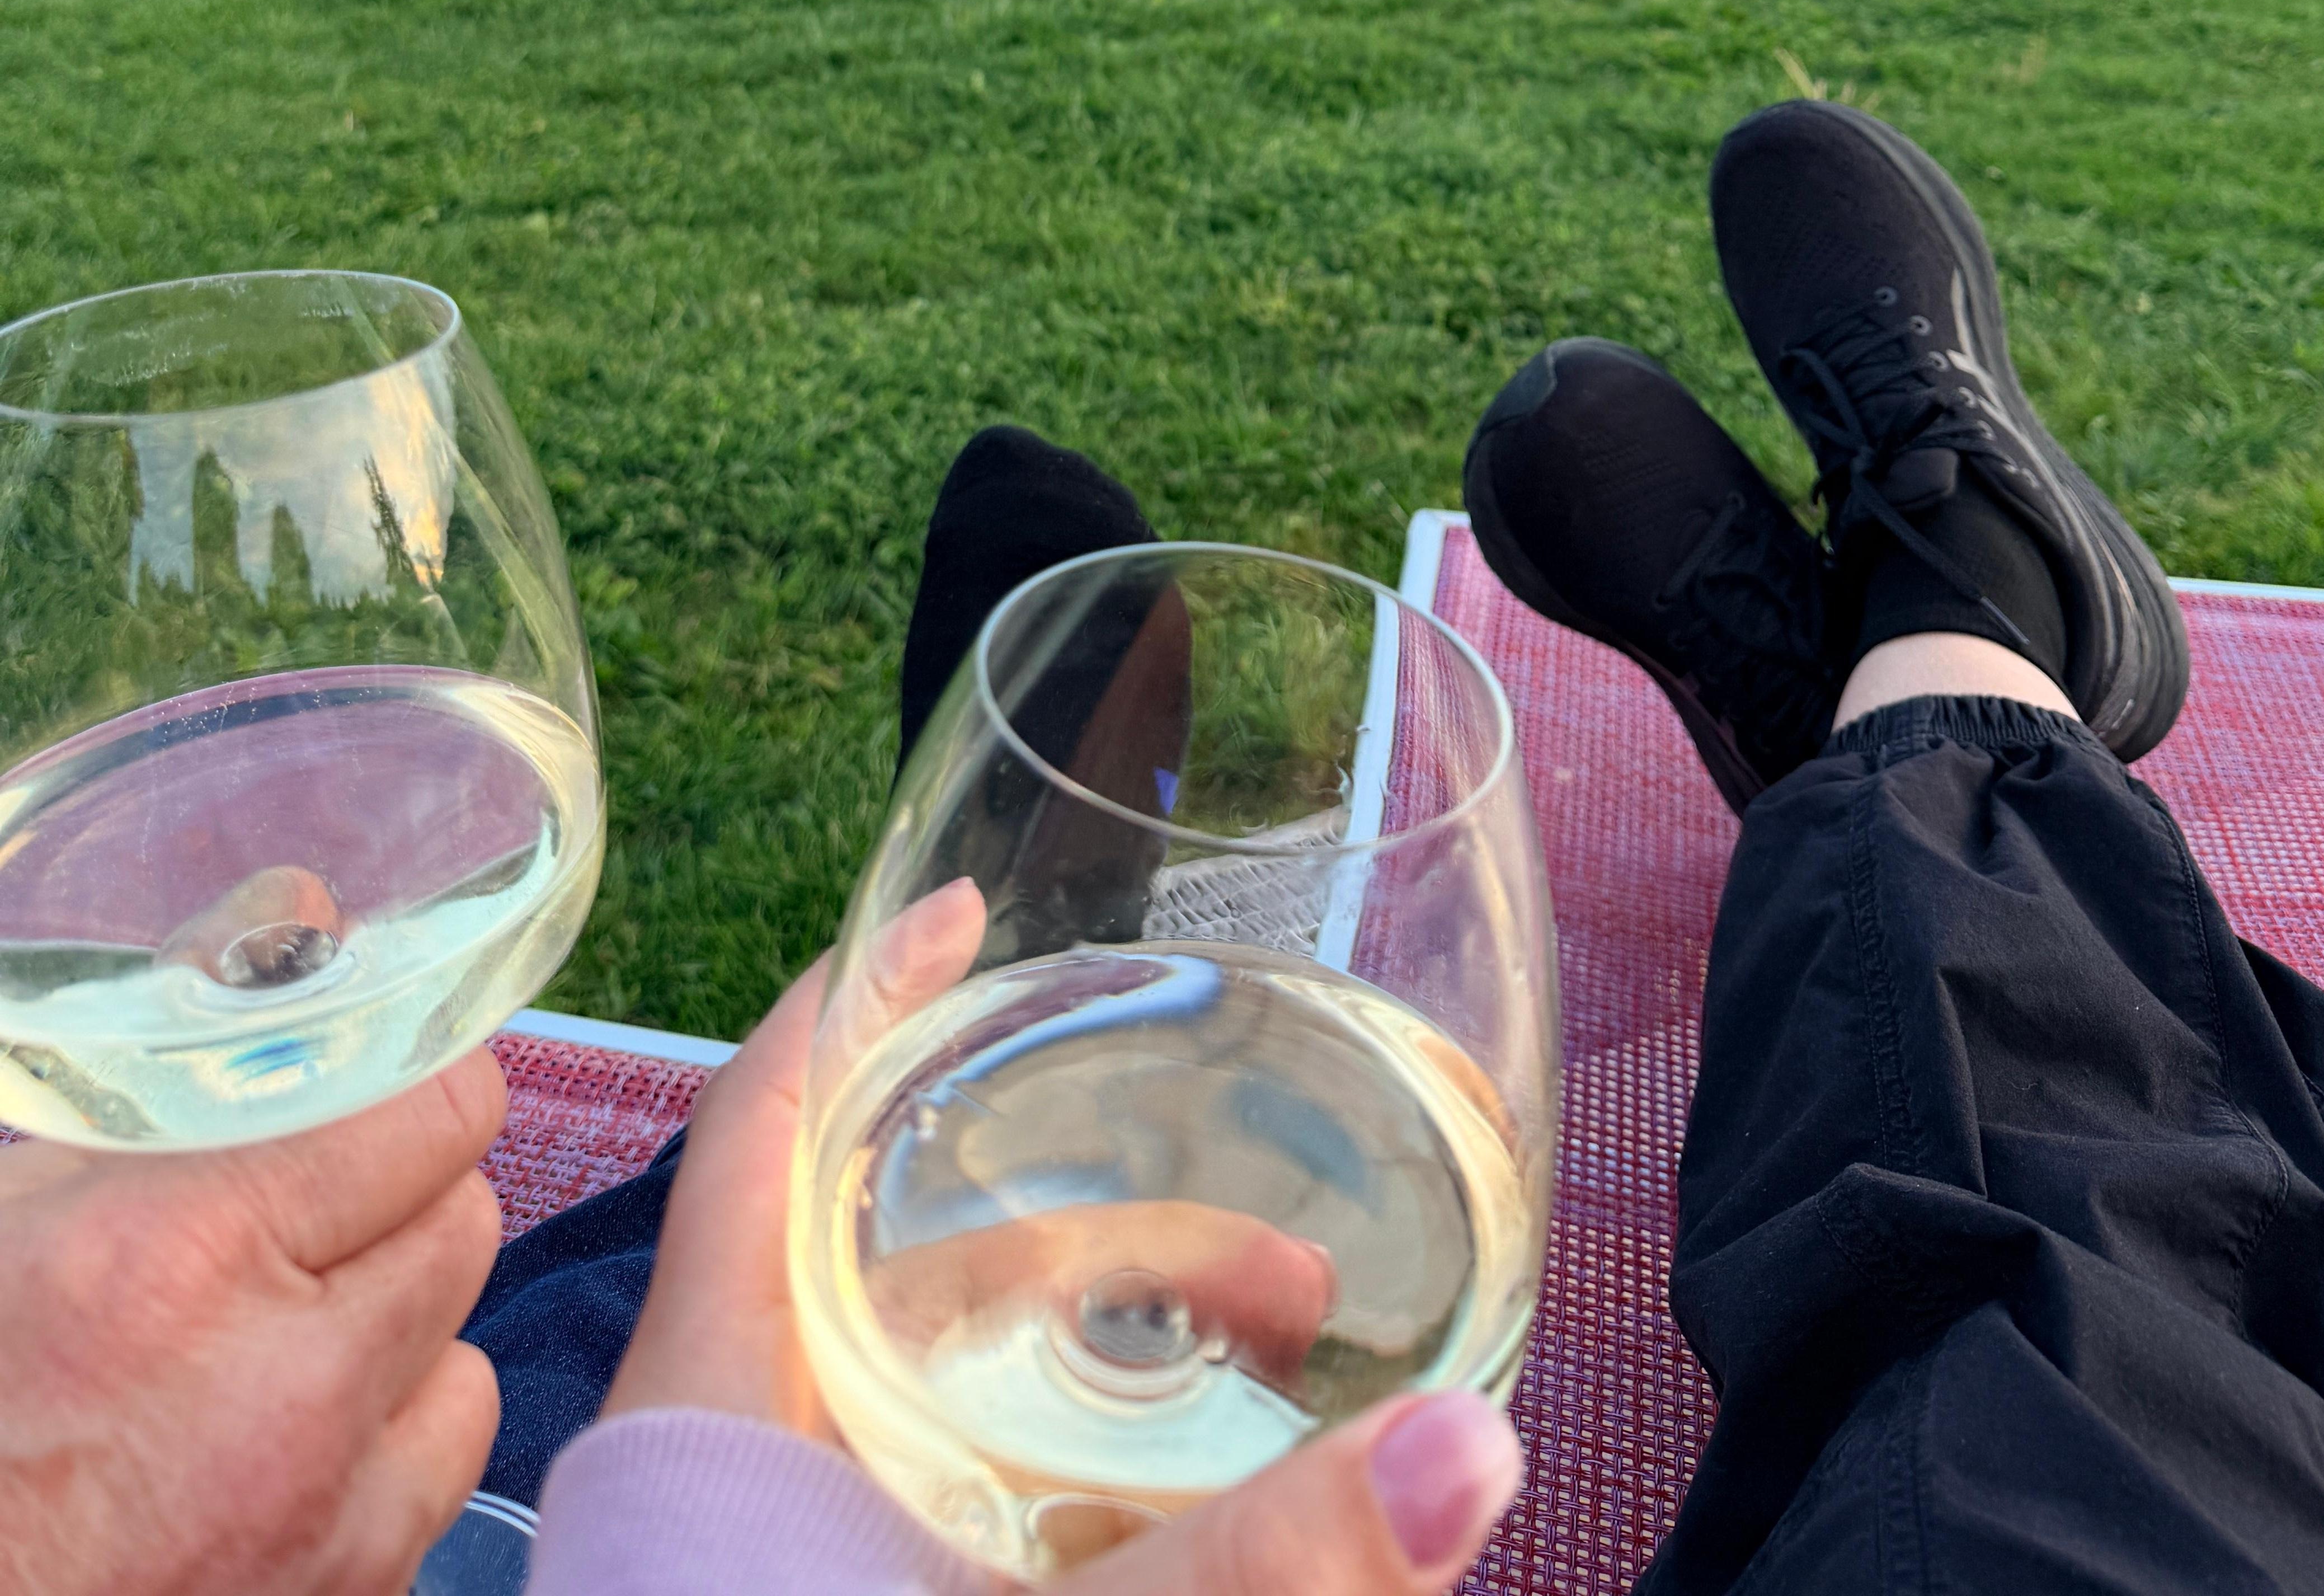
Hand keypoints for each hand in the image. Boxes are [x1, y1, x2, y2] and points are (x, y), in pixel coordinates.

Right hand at [0, 1050, 506, 1595]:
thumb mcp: (29, 1208)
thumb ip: (187, 1055)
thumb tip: (299, 903)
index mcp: (184, 1261)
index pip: (436, 1110)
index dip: (402, 1092)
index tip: (365, 1101)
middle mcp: (283, 1396)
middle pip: (464, 1225)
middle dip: (394, 1214)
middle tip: (294, 1238)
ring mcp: (322, 1529)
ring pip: (467, 1370)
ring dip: (395, 1353)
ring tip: (275, 1366)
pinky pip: (426, 1497)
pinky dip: (372, 1474)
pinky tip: (267, 1470)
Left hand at [607, 903, 1522, 1595]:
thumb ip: (1265, 1569)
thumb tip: (1480, 1445)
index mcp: (723, 1412)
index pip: (768, 1128)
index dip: (861, 1002)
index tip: (969, 914)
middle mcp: (738, 1471)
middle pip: (904, 1271)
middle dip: (1103, 1237)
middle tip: (1281, 1265)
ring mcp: (777, 1563)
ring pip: (950, 1417)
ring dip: (1114, 1382)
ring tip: (1285, 1382)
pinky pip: (955, 1522)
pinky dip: (1080, 1503)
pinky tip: (1198, 1522)